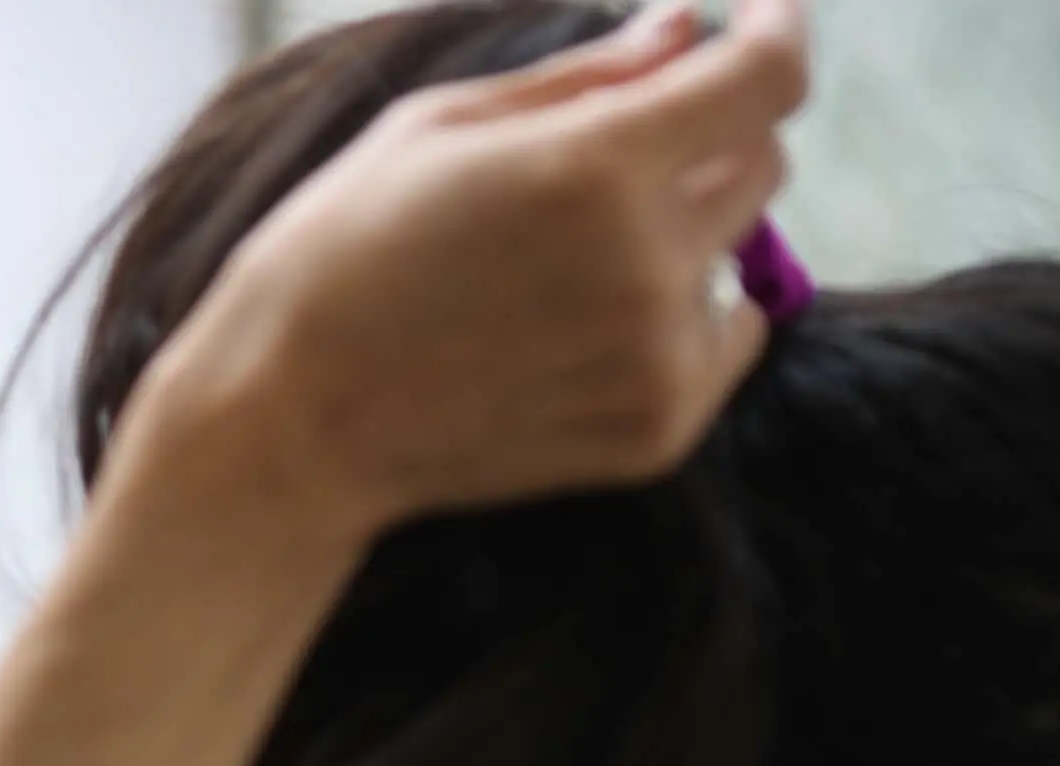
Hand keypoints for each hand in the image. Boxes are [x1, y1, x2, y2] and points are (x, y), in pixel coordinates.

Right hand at [129, 0, 811, 547]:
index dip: (775, 31)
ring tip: (561, 266)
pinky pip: (726, 338)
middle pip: (759, 162)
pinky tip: (581, 327)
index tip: (761, 18)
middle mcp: (644, 265)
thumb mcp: (436, 130)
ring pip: (735, 255)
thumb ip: (584, 77)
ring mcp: (655, 358)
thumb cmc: (336, 257)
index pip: (764, 78)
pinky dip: (681, 318)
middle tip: (608, 160)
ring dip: (677, 235)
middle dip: (704, 138)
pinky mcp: (655, 430)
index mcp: (593, 169)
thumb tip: (686, 29)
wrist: (284, 428)